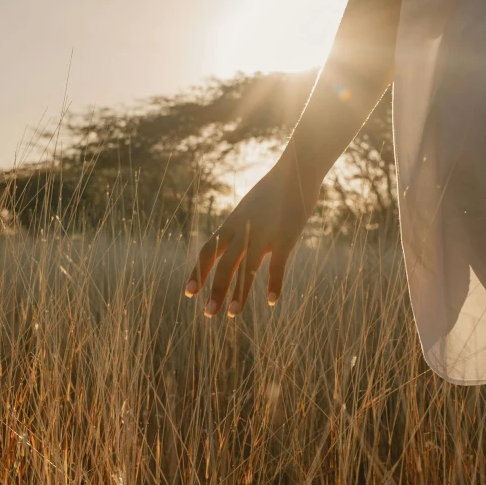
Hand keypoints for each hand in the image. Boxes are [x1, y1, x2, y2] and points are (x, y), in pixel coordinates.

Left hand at [184, 155, 308, 315]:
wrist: (296, 169)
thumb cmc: (276, 187)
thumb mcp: (252, 205)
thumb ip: (245, 223)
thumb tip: (239, 236)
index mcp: (233, 223)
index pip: (208, 251)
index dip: (198, 272)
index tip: (189, 292)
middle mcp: (244, 231)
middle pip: (223, 265)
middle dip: (215, 290)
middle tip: (209, 314)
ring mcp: (264, 235)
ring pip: (246, 270)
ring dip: (239, 294)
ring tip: (233, 314)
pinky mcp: (285, 238)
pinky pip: (276, 267)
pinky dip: (273, 285)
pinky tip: (271, 301)